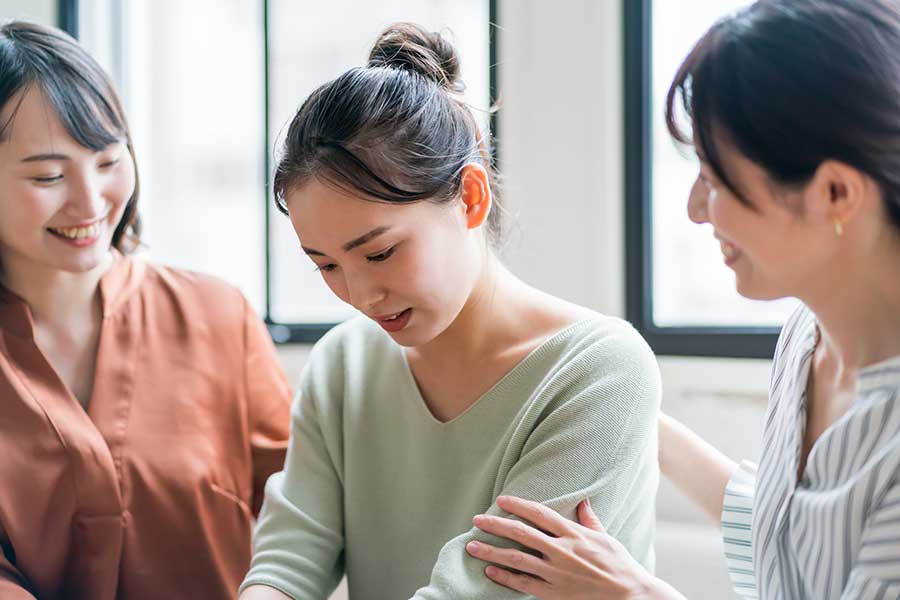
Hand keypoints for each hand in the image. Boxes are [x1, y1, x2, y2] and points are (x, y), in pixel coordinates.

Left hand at [467, 495, 680, 599]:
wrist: (630, 596)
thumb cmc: (619, 564)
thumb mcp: (605, 537)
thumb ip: (589, 520)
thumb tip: (583, 500)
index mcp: (573, 534)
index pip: (539, 513)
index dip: (518, 505)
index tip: (500, 500)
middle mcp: (562, 551)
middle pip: (521, 534)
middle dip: (496, 525)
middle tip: (477, 520)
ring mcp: (556, 574)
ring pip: (517, 559)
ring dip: (491, 551)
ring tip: (472, 546)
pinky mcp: (555, 594)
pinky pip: (524, 584)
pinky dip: (505, 577)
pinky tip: (490, 571)